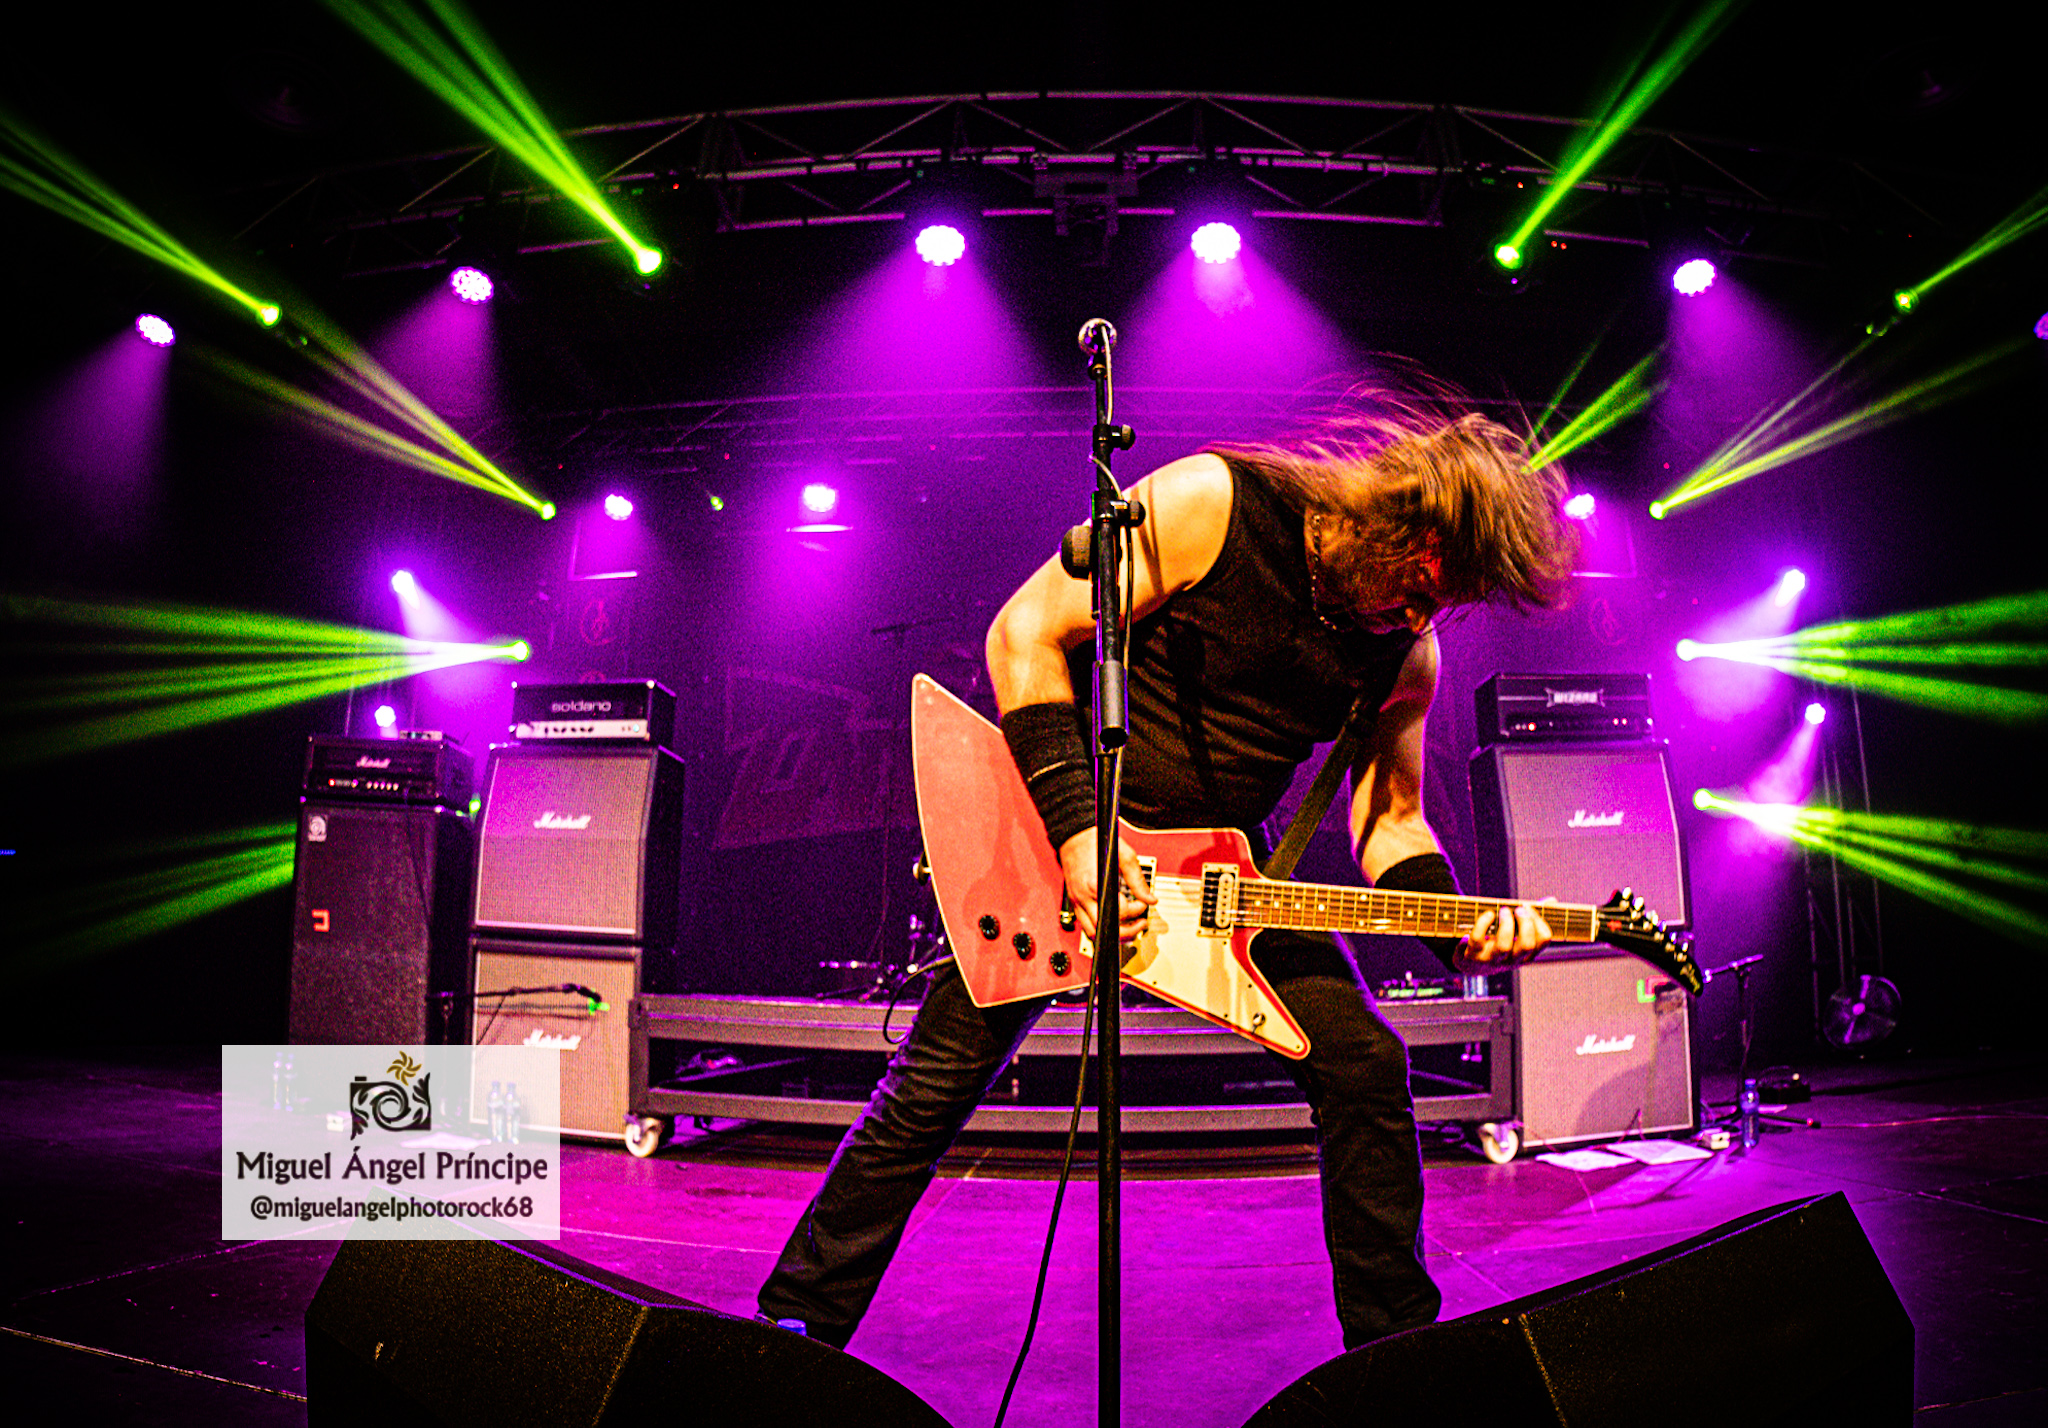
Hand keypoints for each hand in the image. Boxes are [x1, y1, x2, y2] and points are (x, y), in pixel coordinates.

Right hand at [1057, 828, 1155, 942]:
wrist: (1074, 835)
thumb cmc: (1096, 842)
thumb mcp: (1124, 856)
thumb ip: (1138, 881)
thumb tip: (1150, 898)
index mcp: (1097, 885)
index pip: (1122, 911)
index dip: (1138, 909)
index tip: (1143, 902)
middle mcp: (1084, 897)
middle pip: (1106, 929)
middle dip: (1128, 930)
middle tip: (1140, 923)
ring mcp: (1076, 901)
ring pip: (1092, 932)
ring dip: (1112, 934)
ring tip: (1128, 926)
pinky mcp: (1073, 901)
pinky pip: (1085, 924)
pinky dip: (1100, 927)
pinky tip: (1112, 918)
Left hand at [1454, 900, 1553, 972]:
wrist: (1471, 964)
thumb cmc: (1499, 942)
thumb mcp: (1517, 934)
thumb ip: (1533, 918)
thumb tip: (1552, 901)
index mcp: (1527, 954)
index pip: (1543, 940)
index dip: (1539, 921)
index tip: (1528, 907)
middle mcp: (1512, 960)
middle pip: (1526, 945)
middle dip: (1524, 923)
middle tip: (1518, 909)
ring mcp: (1492, 960)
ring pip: (1504, 946)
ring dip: (1505, 924)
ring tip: (1503, 910)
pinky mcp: (1473, 956)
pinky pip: (1478, 940)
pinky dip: (1483, 924)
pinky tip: (1488, 914)